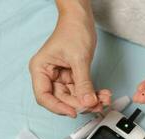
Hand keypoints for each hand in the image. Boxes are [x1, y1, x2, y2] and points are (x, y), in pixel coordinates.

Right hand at [29, 1, 110, 117]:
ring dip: (89, 100)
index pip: (44, 97)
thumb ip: (83, 83)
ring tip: (104, 99)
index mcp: (41, 69)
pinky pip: (82, 90)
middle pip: (62, 99)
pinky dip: (92, 93)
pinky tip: (103, 94)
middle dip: (80, 104)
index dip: (58, 107)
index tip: (74, 112)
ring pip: (74, 96)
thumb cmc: (73, 31)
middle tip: (96, 105)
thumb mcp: (79, 59)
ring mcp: (61, 77)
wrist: (82, 19)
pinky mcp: (73, 76)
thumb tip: (88, 102)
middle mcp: (49, 75)